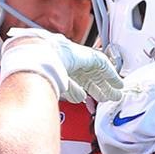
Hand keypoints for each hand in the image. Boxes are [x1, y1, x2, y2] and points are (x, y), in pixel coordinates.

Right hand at [6, 28, 122, 102]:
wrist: (37, 56)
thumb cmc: (39, 69)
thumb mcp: (58, 84)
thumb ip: (70, 91)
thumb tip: (80, 98)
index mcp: (63, 68)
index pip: (78, 79)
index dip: (87, 88)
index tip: (92, 97)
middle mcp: (72, 62)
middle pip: (90, 76)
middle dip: (100, 88)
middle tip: (109, 97)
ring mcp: (80, 57)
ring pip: (99, 71)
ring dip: (108, 83)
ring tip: (117, 92)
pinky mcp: (88, 55)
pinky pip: (103, 64)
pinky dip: (111, 75)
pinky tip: (117, 82)